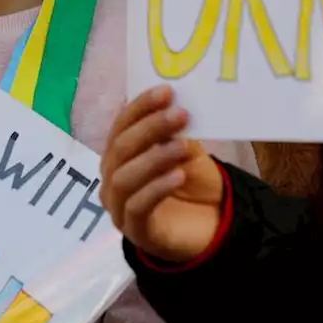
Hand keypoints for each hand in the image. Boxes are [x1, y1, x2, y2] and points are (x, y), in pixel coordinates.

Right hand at [100, 86, 224, 262]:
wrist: (210, 226)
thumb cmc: (191, 184)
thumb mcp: (186, 150)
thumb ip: (175, 132)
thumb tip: (175, 107)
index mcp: (119, 155)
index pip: (121, 126)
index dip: (140, 107)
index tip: (166, 91)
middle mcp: (112, 179)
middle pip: (120, 149)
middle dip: (150, 128)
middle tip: (180, 114)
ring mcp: (120, 208)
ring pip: (124, 178)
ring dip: (154, 158)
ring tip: (183, 146)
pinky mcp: (136, 231)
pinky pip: (137, 206)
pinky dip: (156, 188)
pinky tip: (178, 175)